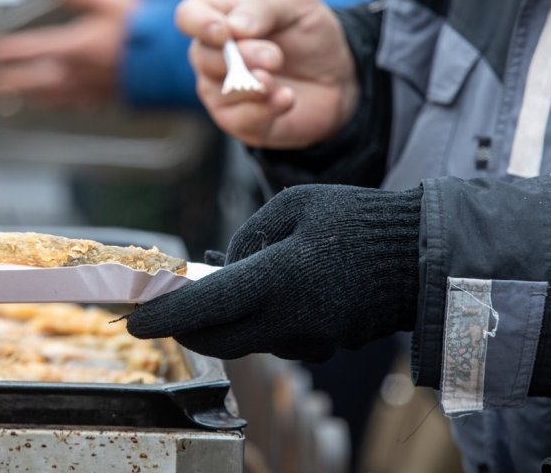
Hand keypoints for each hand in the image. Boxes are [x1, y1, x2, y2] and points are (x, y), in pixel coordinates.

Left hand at [0, 0, 143, 107]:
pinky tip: (62, 104)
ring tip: (16, 100)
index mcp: (74, 48)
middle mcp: (78, 73)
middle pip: (34, 80)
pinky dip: (62, 104)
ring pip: (52, 97)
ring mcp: (92, 90)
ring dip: (31, 97)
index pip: (31, 50)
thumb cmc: (146, 31)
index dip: (7, 51)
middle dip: (12, 81)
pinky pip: (76, 104)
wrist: (173, 63)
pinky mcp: (108, 99)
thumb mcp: (111, 0)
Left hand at [127, 184, 421, 360]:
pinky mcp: (322, 345)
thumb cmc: (357, 219)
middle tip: (166, 307)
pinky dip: (257, 320)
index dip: (164, 317)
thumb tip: (226, 265)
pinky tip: (267, 293)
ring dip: (223, 321)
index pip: (205, 308)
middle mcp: (288, 320)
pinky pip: (274, 338)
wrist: (417, 255)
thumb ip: (249, 237)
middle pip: (216, 338)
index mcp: (278, 279)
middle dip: (185, 327)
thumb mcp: (295, 205)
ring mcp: (307, 339)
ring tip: (224, 286)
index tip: (133, 321)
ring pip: (245, 340)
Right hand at [175, 0, 358, 149]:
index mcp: (221, 17)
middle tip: (275, 57)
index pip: (189, 16)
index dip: (200, 24)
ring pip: (219, 91)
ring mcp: (222, 91)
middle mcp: (213, 55)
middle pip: (202, 56)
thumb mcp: (297, 2)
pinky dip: (265, 109)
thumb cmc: (311, 35)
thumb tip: (233, 27)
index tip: (226, 33)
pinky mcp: (239, 122)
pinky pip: (240, 119)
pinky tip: (287, 98)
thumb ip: (264, 5)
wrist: (339, 79)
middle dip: (241, 57)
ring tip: (278, 80)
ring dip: (253, 85)